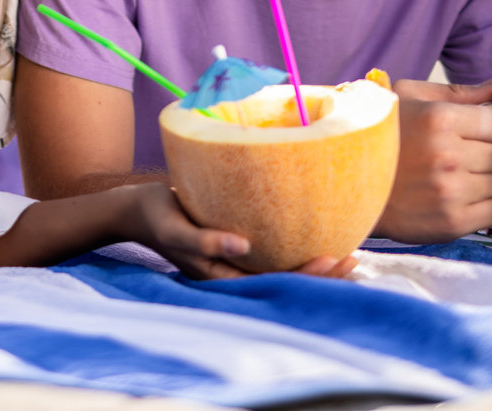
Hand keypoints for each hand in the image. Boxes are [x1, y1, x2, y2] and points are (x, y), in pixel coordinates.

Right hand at [117, 183, 356, 279]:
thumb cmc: (156, 215)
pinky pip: (273, 250)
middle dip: (321, 273)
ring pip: (283, 266)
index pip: (274, 283)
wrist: (137, 208)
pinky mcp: (235, 240)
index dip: (306, 276)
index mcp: (222, 276)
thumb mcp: (176, 228)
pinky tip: (314, 231)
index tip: (333, 258)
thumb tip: (244, 246)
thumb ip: (207, 240)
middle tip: (355, 257)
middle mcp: (233, 271)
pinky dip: (297, 244)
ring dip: (314, 262)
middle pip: (285, 279)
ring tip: (347, 251)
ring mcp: (235, 258)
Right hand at [376, 79, 491, 242]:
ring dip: (483, 181)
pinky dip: (482, 207)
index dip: (489, 127)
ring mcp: (450, 191)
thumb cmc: (379, 136)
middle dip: (485, 154)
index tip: (473, 132)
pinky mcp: (451, 222)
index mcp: (439, 118)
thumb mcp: (408, 98)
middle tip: (459, 157)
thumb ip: (457, 92)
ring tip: (454, 178)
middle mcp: (447, 155)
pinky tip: (457, 198)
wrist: (344, 185)